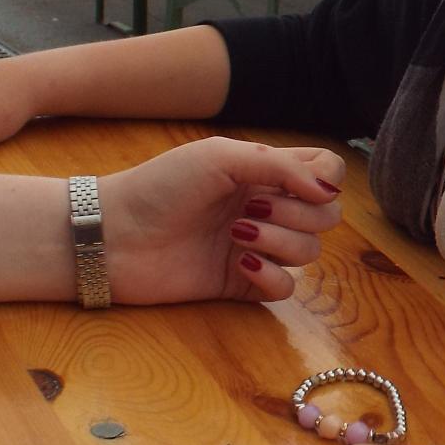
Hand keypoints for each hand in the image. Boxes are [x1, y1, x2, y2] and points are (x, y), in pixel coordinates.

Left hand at [102, 137, 345, 303]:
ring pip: (309, 252)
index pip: (327, 172)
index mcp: (265, 173)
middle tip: (254, 209)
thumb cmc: (161, 185)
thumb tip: (330, 193)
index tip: (298, 185)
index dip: (324, 180)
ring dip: (282, 242)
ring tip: (238, 235)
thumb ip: (282, 167)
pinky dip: (272, 276)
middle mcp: (267, 208)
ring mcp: (257, 246)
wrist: (113, 235)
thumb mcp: (221, 156)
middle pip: (326, 216)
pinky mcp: (242, 283)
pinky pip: (286, 288)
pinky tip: (242, 263)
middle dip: (300, 214)